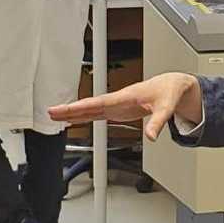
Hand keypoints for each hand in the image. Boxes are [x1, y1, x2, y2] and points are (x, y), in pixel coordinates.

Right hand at [47, 72, 201, 140]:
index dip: (81, 106)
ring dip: (74, 113)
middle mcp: (118, 100)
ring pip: (91, 109)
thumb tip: (151, 137)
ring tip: (54, 116)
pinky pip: (97, 113)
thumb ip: (158, 122)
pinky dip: (84, 116)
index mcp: (126, 97)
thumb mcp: (167, 107)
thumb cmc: (169, 91)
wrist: (173, 85)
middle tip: (50, 112)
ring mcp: (117, 105)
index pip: (99, 103)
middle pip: (90, 105)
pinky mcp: (119, 110)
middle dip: (70, 109)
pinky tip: (74, 120)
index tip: (64, 109)